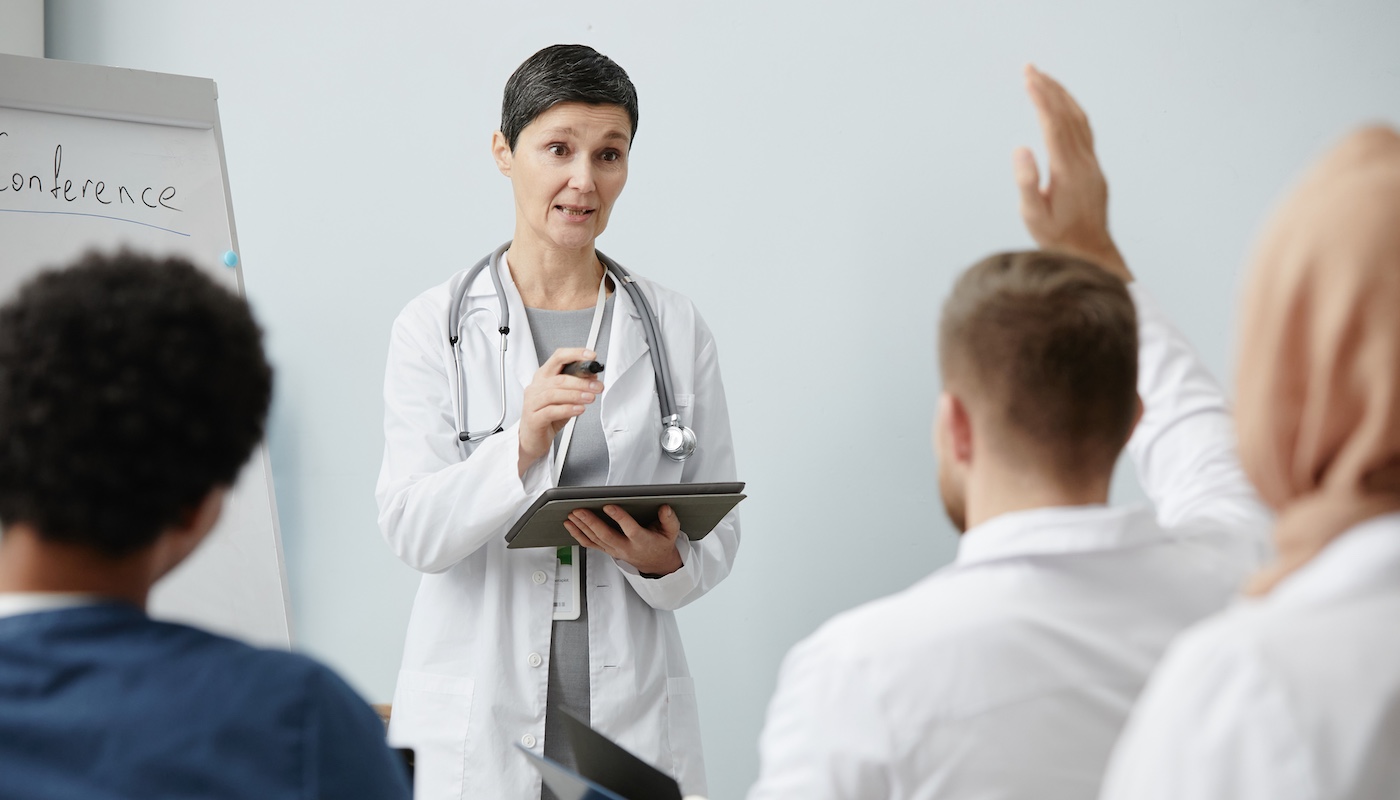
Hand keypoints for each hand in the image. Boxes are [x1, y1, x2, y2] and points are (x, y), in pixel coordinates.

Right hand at [518, 347, 603, 476]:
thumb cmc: (547, 418)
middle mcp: (536, 387)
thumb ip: (575, 387)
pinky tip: (579, 409)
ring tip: (590, 398)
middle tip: (597, 386)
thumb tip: (592, 377)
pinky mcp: (533, 419)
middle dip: (581, 381)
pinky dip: (568, 409)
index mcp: (543, 377)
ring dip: (576, 394)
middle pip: (559, 378)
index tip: (591, 357)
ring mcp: (532, 403)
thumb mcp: (564, 399)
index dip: (575, 354)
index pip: (558, 358)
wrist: (532, 440)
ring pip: (555, 393)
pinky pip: (551, 411)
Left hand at [564, 504, 683, 576]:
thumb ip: (669, 520)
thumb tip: (664, 508)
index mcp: (642, 541)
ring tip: (572, 514)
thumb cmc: (661, 544)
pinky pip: (590, 544)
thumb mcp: (671, 532)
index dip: (619, 518)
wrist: (656, 564)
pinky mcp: (607, 550)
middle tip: (579, 510)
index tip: (609, 506)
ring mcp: (614, 550)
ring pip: (595, 540)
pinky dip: (578, 535)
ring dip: (581, 527)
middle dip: (591, 522)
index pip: (630, 529)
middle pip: (605, 535)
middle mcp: (626, 547)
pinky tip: (570, 525)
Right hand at [1014, 64, 1131, 280]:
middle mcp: (1084, 162)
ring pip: (1079, 120)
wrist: (1091, 254)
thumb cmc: (1057, 239)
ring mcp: (1092, 164)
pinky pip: (1084, 130)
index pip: (1053, 124)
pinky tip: (1063, 107)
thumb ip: (1027, 182)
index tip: (1028, 77)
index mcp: (1067, 170)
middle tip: (1031, 68)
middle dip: (1049, 89)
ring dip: (1062, 96)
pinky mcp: (1094, 169)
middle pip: (1067, 115)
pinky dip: (1072, 111)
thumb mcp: (1033, 217)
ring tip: (1045, 79)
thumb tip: (1021, 148)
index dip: (1040, 98)